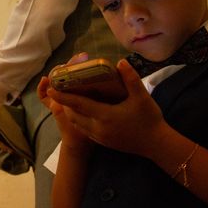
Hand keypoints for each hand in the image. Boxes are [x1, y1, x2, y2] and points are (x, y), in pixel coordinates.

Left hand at [46, 59, 166, 156]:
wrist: (157, 145)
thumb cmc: (149, 119)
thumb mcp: (141, 97)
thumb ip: (130, 78)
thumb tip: (121, 61)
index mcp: (104, 116)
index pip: (78, 104)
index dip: (63, 96)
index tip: (50, 89)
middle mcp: (98, 128)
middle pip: (73, 114)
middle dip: (64, 103)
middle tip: (59, 90)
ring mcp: (99, 137)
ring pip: (77, 124)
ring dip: (70, 112)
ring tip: (68, 99)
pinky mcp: (102, 142)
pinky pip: (84, 130)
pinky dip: (78, 120)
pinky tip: (81, 112)